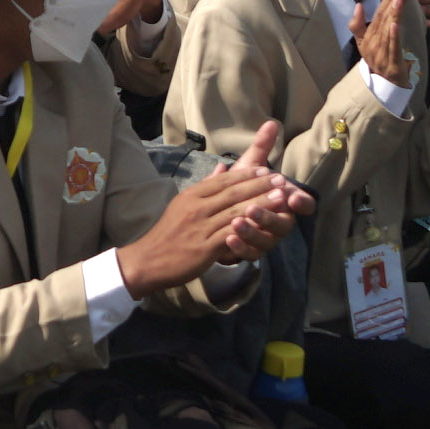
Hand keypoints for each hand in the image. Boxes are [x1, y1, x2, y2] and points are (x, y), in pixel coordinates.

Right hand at [123, 131, 308, 294]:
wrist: (148, 259)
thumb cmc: (167, 233)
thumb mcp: (182, 204)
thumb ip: (205, 186)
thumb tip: (222, 168)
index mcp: (192, 195)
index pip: (224, 181)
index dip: (247, 174)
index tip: (266, 170)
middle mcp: (197, 208)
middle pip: (234, 193)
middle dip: (260, 185)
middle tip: (281, 180)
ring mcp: (201, 227)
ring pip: (236, 212)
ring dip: (261, 204)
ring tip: (281, 199)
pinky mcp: (204, 248)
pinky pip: (229, 235)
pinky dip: (247, 229)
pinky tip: (264, 226)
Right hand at [356, 0, 424, 86]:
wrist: (384, 86)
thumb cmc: (376, 59)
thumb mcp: (362, 42)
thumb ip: (357, 24)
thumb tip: (358, 5)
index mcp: (368, 37)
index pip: (378, 13)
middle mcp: (372, 44)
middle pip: (384, 18)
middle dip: (394, 0)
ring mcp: (381, 54)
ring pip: (389, 30)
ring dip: (395, 12)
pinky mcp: (392, 64)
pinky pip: (393, 48)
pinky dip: (393, 36)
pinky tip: (395, 23)